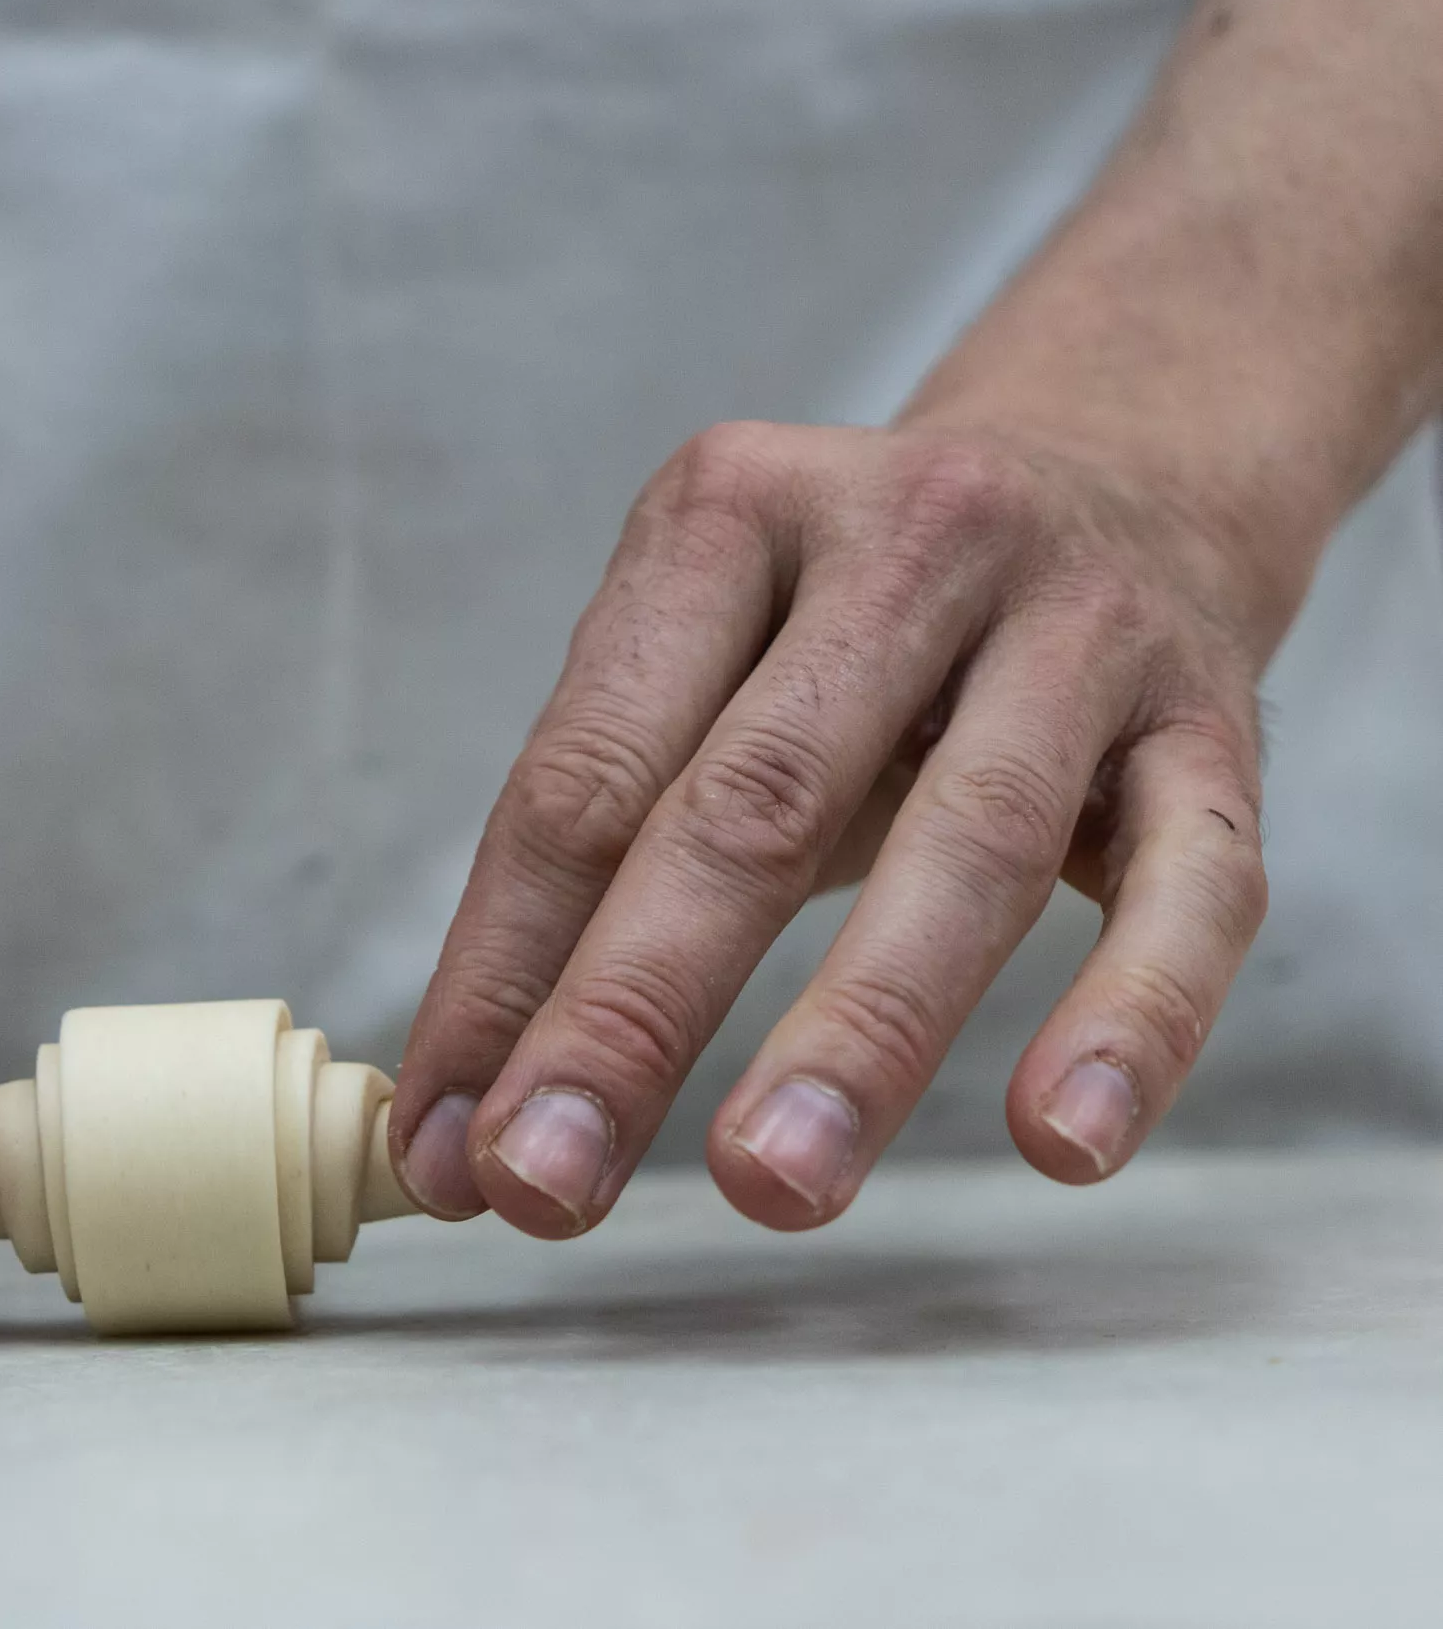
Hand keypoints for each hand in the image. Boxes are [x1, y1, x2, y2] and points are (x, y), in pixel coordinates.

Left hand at [391, 422, 1274, 1235]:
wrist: (1118, 471)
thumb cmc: (856, 630)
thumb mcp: (716, 668)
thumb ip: (599, 854)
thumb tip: (459, 1108)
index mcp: (725, 516)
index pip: (585, 773)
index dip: (500, 970)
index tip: (443, 1146)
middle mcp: (906, 539)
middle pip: (750, 801)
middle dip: (631, 1012)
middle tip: (544, 1179)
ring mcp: (1077, 623)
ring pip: (965, 843)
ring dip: (858, 1033)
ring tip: (768, 1185)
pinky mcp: (1215, 719)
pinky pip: (1192, 884)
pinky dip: (1132, 1015)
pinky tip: (1061, 1139)